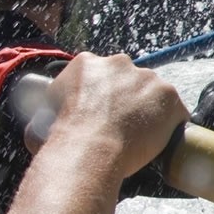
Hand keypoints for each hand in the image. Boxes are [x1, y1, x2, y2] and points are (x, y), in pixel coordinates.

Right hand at [27, 53, 189, 182]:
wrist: (90, 150)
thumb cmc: (61, 140)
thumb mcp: (39, 120)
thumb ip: (44, 116)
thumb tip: (37, 130)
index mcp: (86, 63)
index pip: (101, 75)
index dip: (104, 96)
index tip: (104, 113)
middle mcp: (119, 63)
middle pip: (130, 80)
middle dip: (129, 99)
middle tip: (124, 125)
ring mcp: (147, 78)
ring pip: (154, 94)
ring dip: (151, 110)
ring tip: (143, 136)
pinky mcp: (169, 96)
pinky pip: (176, 111)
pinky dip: (172, 125)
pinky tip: (163, 140)